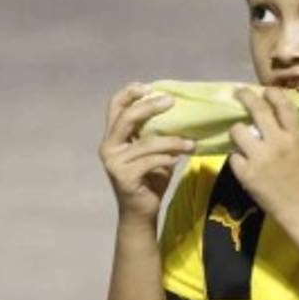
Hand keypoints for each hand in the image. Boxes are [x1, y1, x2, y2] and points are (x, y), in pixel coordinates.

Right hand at [99, 82, 193, 223]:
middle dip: (150, 106)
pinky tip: (179, 158)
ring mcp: (113, 162)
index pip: (114, 106)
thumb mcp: (153, 152)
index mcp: (113, 137)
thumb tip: (178, 111)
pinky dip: (168, 158)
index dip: (129, 93)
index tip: (149, 87)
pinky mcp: (123, 177)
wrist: (141, 212)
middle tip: (171, 102)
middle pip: (127, 118)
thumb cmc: (149, 179)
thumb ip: (155, 133)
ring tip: (191, 143)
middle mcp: (108, 147)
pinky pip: (150, 161)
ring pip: (146, 142)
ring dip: (172, 141)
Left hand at [228, 87, 298, 226]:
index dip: (272, 93)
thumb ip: (290, 135)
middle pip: (257, 110)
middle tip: (239, 93)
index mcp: (296, 137)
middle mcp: (278, 143)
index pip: (283, 105)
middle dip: (245, 97)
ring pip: (238, 131)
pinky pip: (234, 156)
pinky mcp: (246, 174)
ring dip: (238, 132)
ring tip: (241, 138)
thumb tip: (273, 122)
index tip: (265, 91)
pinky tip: (245, 164)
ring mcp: (260, 158)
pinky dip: (237, 159)